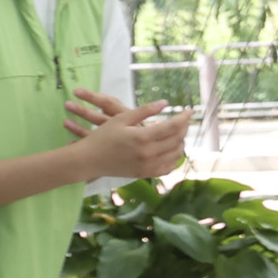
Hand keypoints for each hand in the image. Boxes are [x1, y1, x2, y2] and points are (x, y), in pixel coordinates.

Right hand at [64, 94, 187, 181]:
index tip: (189, 111)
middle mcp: (149, 153)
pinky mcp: (146, 174)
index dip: (184, 118)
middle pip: (177, 139)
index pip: (173, 126)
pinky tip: (171, 149)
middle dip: (184, 128)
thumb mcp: (121, 119)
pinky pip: (168, 167)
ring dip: (181, 142)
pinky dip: (174, 158)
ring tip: (178, 133)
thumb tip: (165, 103)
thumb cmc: (102, 137)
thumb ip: (144, 111)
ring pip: (176, 154)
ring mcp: (149, 166)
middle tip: (184, 120)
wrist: (88, 160)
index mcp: (143, 137)